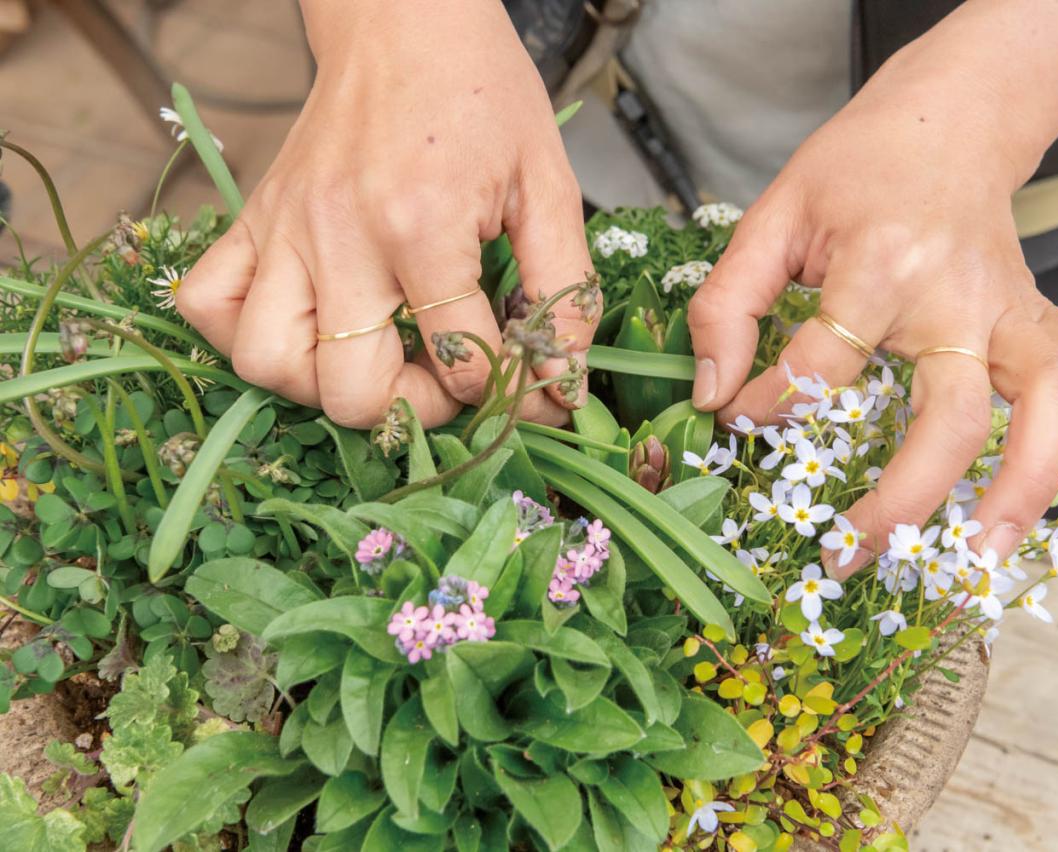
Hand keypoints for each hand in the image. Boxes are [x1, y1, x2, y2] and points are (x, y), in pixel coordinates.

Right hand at [177, 0, 594, 427]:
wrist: (403, 19)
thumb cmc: (481, 95)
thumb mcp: (548, 184)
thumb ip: (565, 286)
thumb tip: (566, 379)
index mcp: (423, 225)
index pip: (461, 363)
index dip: (509, 395)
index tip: (526, 384)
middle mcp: (341, 236)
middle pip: (351, 392)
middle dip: (412, 409)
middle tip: (444, 377)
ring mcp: (285, 230)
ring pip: (266, 365)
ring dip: (324, 387)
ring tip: (374, 357)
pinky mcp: (252, 219)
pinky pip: (207, 305)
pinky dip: (245, 336)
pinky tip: (306, 327)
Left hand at [688, 83, 1057, 576]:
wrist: (944, 122)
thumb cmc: (853, 173)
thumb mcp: (773, 217)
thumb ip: (728, 303)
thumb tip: (712, 394)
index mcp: (880, 266)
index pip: (827, 361)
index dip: (774, 402)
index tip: (738, 421)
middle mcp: (957, 297)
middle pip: (954, 414)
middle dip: (905, 499)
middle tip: (853, 555)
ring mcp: (1012, 309)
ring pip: (1048, 401)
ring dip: (1028, 483)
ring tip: (984, 552)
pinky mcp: (1043, 314)